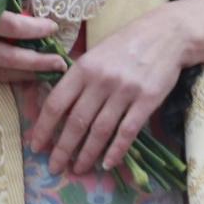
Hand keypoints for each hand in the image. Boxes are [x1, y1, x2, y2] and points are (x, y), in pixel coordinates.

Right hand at [0, 8, 63, 83]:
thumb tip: (33, 15)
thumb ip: (2, 6)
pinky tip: (28, 74)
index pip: (10, 27)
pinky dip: (12, 76)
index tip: (52, 27)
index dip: (34, 29)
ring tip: (50, 71)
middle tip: (60, 63)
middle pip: (10, 59)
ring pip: (3, 73)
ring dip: (29, 74)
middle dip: (39, 62)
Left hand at [28, 7, 190, 174]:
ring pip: (100, 131)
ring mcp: (125, 91)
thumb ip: (79, 77)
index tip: (36, 146)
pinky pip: (127, 132)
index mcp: (83, 67)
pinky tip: (107, 164)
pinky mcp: (147, 100)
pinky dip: (116, 151)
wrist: (168, 34)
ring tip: (78, 169)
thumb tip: (59, 106)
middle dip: (62, 149)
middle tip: (55, 168)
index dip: (43, 127)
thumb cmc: (127, 43)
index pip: (56, 103)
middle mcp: (101, 80)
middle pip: (76, 122)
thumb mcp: (96, 53)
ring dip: (87, 154)